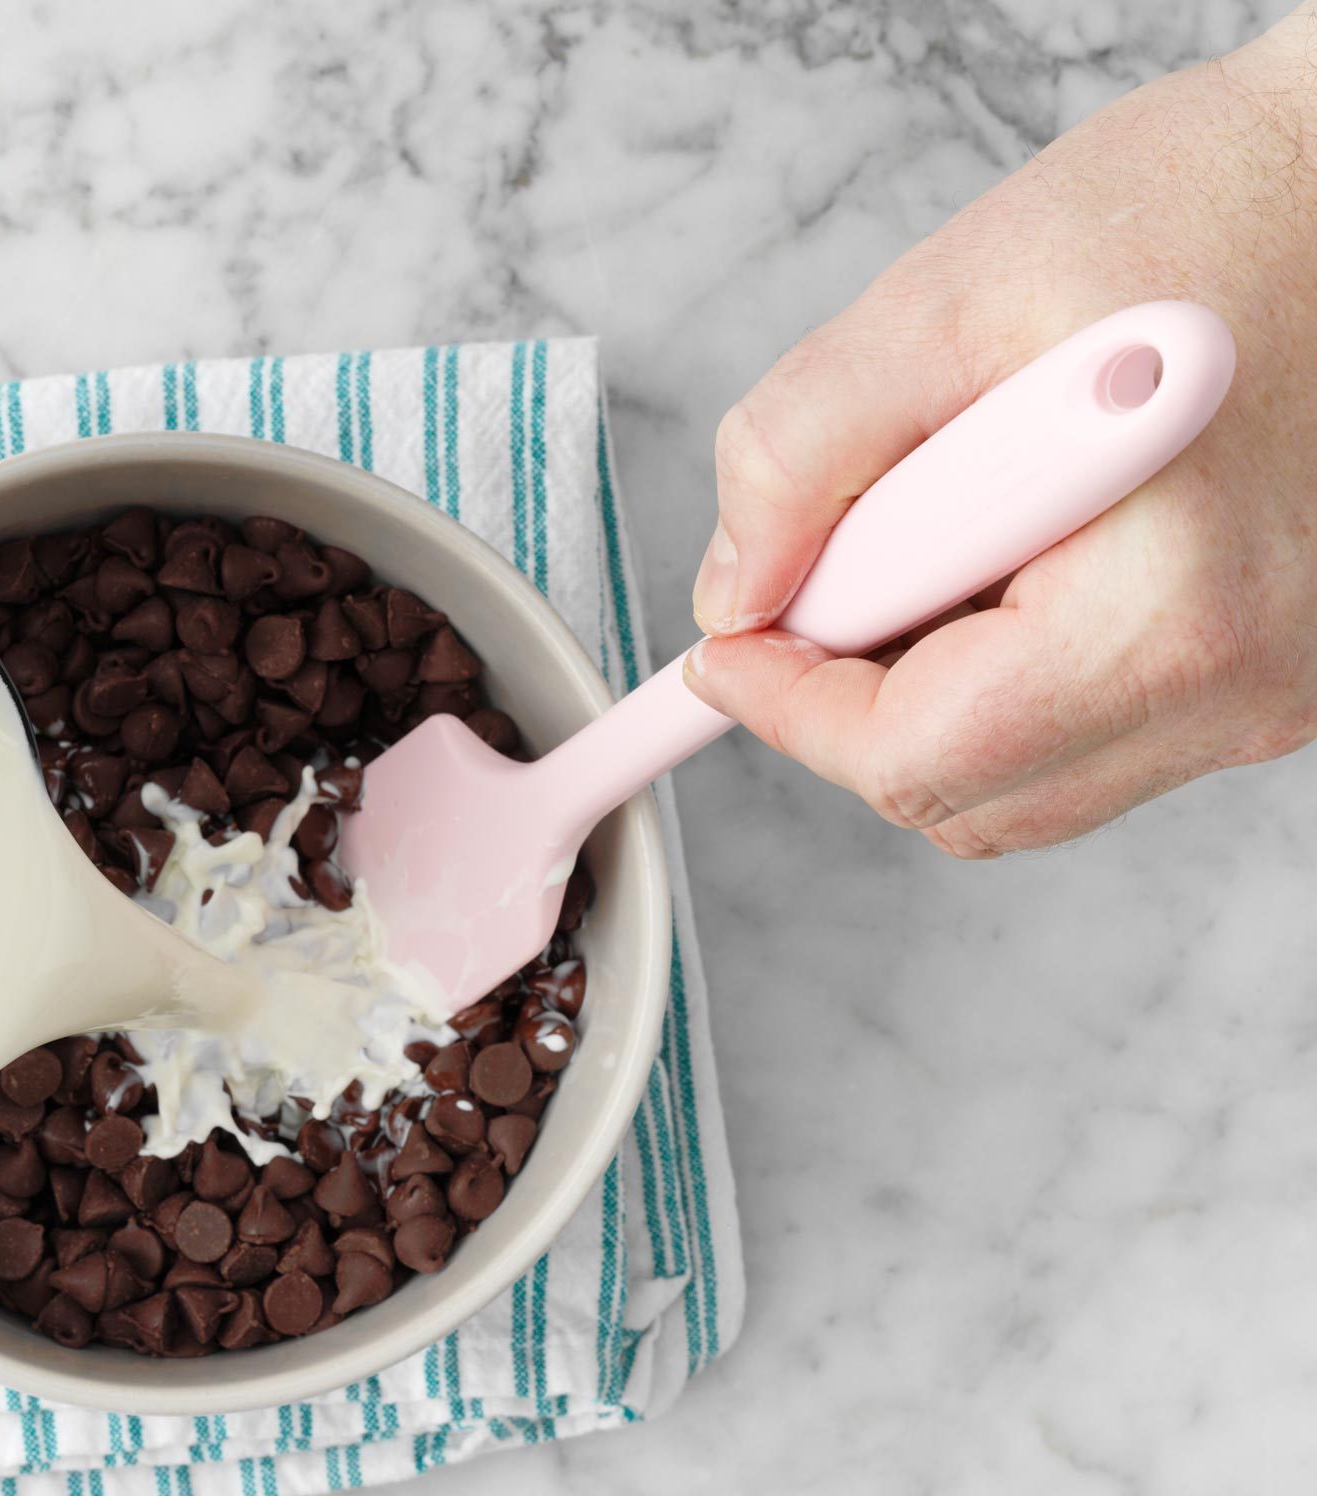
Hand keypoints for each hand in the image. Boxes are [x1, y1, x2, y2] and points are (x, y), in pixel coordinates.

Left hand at [681, 7, 1316, 858]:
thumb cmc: (1199, 207)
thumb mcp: (947, 299)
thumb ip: (799, 451)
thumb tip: (733, 592)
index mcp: (1165, 618)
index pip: (910, 763)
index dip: (783, 707)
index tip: (726, 641)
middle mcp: (1241, 689)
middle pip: (965, 796)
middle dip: (857, 695)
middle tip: (843, 554)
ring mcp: (1270, 691)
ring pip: (1024, 772)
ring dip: (936, 673)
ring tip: (959, 509)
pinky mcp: (1273, 669)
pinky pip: (1093, 720)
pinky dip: (1015, 654)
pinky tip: (1026, 529)